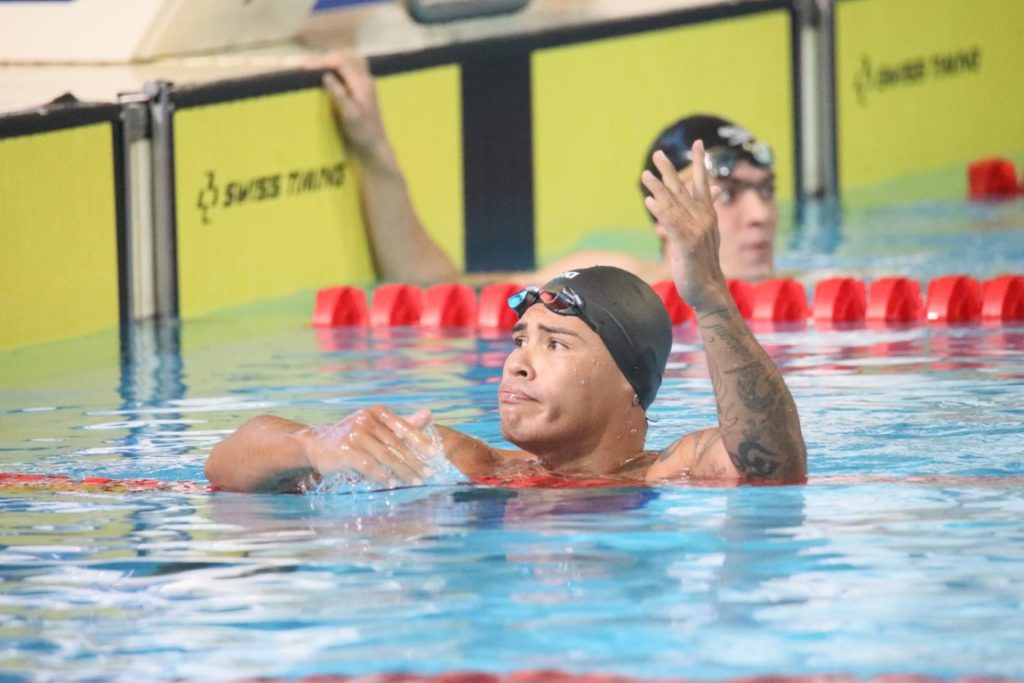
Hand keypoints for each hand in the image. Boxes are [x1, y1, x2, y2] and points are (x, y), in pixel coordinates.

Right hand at [299, 406, 438, 487]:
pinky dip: (383, 476)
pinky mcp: (345, 450)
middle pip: (396, 444)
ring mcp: (354, 434)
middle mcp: (365, 419)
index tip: (434, 455)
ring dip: (403, 471)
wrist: (317, 445)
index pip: (403, 427)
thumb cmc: (354, 437)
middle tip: (427, 474)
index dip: (420, 441)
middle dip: (414, 461)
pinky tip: (393, 484)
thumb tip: (429, 414)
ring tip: (415, 482)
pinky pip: (369, 465)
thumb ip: (403, 423)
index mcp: (376, 411)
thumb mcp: (377, 426)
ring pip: (385, 456)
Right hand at [304, 50, 391, 166]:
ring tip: (317, 67)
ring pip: (351, 59)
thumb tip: (326, 75)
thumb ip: (339, 94)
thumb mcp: (349, 115)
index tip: (305, 68)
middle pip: (346, 56)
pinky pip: (352, 67)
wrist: (375, 145)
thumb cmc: (362, 133)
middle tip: (308, 67)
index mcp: (362, 84)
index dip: (322, 61)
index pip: (341, 61)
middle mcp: (366, 79)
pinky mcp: (365, 88)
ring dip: (333, 59)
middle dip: (326, 58)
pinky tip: (331, 73)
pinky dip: (340, 65)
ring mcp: (367, 82)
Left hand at [641, 140, 726, 309]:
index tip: (698, 143)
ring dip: (658, 189)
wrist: (709, 289)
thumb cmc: (704, 263)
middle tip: (657, 154)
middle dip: (670, 171)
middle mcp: (704, 219)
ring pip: (674, 205)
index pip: (703, 184)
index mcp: (707, 215)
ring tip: (645, 175)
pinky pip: (671, 224)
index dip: (700, 163)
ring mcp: (696, 231)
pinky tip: (650, 201)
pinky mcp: (687, 244)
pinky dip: (661, 211)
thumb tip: (711, 190)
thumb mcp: (706, 235)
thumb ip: (704, 212)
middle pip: (684, 190)